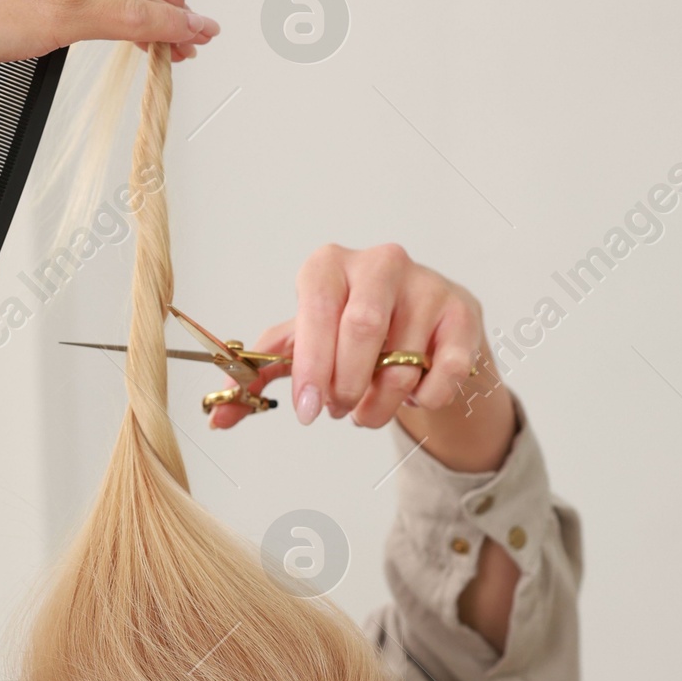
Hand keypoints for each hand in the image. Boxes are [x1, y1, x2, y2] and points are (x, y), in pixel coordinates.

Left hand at [206, 242, 515, 475]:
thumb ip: (258, 377)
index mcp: (329, 266)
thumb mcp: (301, 348)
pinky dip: (423, 398)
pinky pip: (443, 371)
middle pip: (363, 330)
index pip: (318, 309)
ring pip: (402, 360)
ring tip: (368, 409)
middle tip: (337, 410)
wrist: (418, 335)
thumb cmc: (349, 337)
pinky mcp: (464, 313)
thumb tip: (217, 416)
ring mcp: (427, 285)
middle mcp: (381, 263)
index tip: (306, 410)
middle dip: (347, 386)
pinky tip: (412, 394)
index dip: (311, 365)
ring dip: (380, 403)